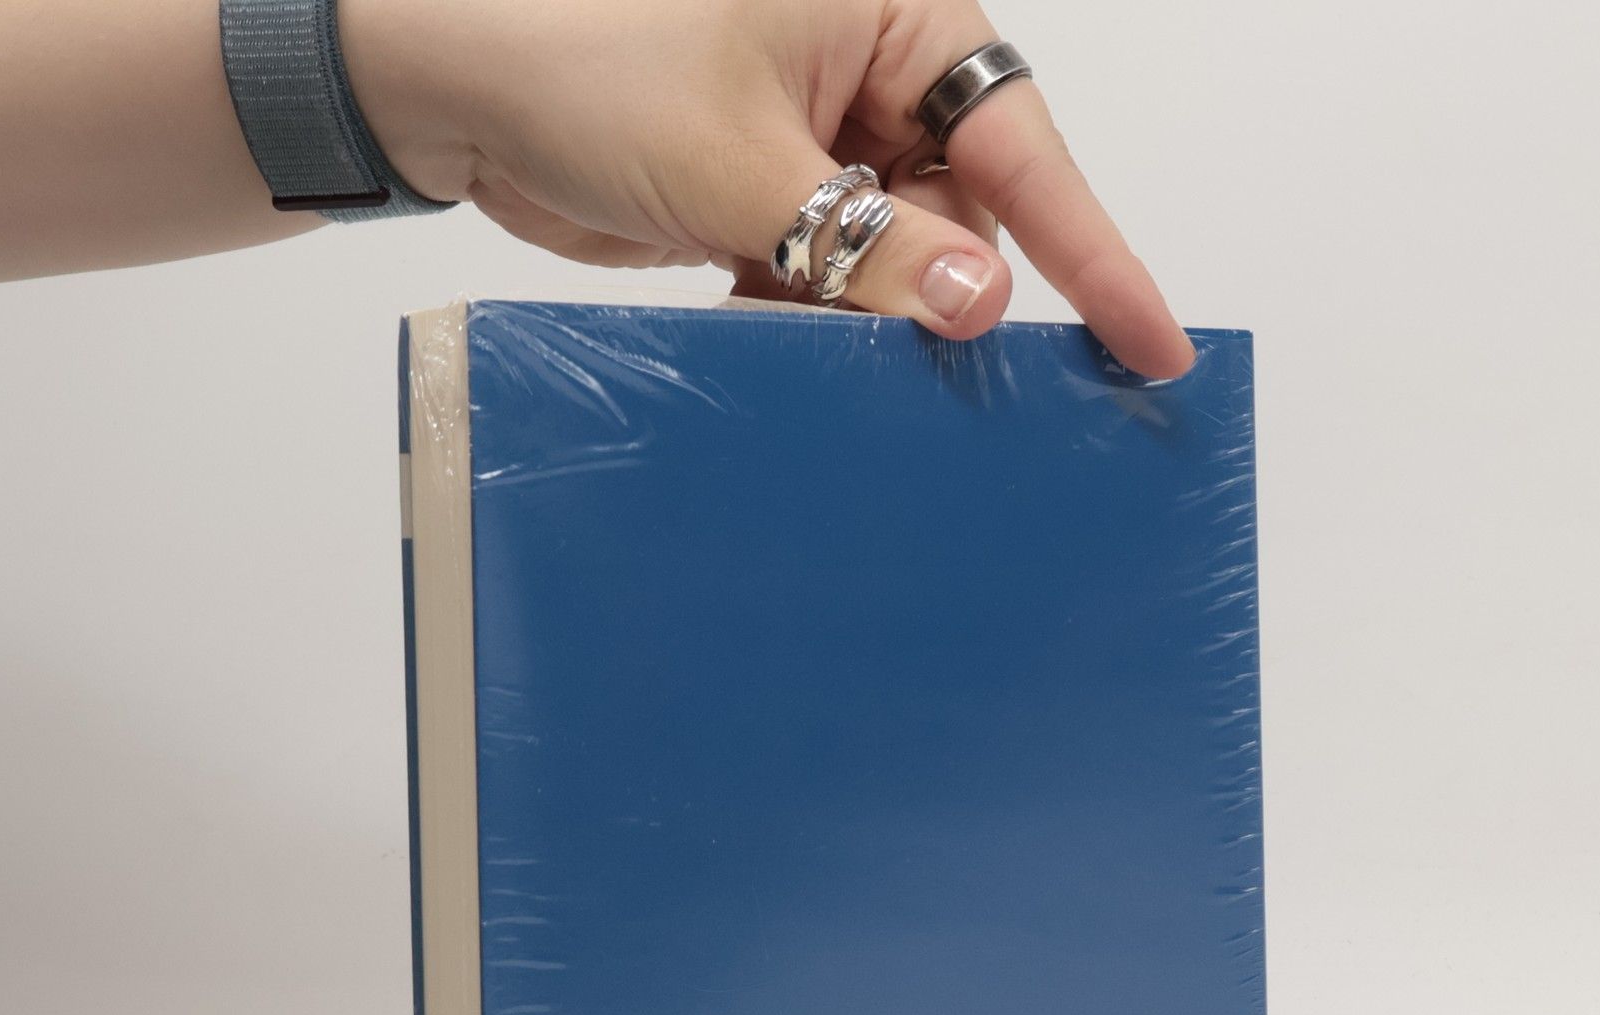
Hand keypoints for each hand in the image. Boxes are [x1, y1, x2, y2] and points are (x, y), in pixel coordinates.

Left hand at [342, 0, 1195, 378]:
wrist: (449, 80)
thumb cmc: (579, 56)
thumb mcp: (741, 162)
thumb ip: (867, 245)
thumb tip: (978, 306)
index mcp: (895, 12)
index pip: (1022, 146)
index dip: (1093, 253)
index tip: (1150, 342)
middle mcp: (871, 72)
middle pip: (968, 216)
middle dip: (956, 300)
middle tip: (969, 392)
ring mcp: (820, 144)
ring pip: (897, 264)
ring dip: (872, 326)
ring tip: (842, 367)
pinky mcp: (770, 203)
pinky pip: (829, 285)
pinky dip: (813, 330)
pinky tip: (778, 348)